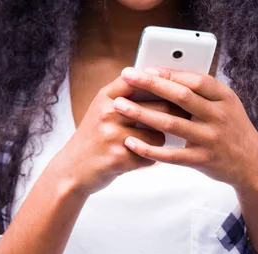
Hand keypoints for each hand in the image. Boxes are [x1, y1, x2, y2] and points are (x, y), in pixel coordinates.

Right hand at [47, 76, 186, 194]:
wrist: (73, 168)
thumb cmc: (96, 136)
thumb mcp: (105, 108)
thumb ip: (129, 94)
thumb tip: (166, 82)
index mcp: (108, 96)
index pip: (144, 81)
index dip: (166, 85)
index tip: (182, 90)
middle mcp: (109, 112)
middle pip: (161, 107)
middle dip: (177, 116)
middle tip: (183, 120)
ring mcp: (113, 135)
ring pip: (159, 135)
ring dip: (160, 142)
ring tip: (148, 144)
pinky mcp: (118, 158)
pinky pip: (151, 156)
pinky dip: (149, 160)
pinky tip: (137, 158)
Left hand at [114, 67, 257, 190]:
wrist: (252, 163)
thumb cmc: (233, 129)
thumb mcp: (226, 105)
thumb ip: (203, 92)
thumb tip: (168, 76)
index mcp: (224, 98)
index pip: (195, 80)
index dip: (169, 73)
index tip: (146, 68)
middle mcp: (218, 116)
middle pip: (180, 97)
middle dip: (151, 85)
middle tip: (127, 76)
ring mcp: (210, 139)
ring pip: (171, 124)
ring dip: (142, 113)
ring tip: (119, 105)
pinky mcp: (202, 160)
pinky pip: (170, 154)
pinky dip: (149, 148)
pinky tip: (131, 141)